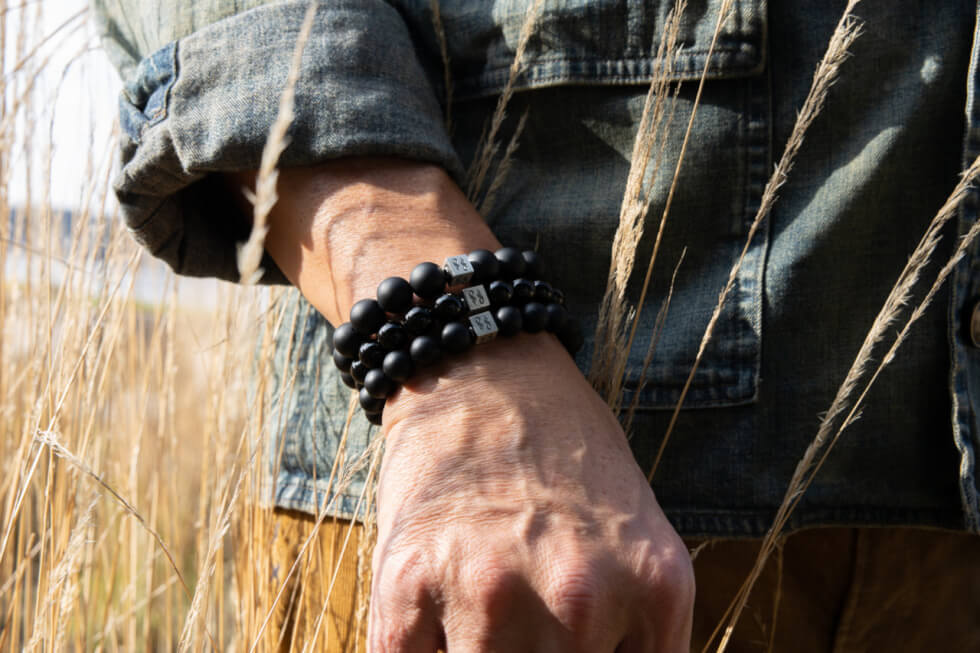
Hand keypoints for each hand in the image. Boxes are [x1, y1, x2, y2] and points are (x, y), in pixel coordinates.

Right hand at [371, 333, 694, 651]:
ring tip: (478, 614)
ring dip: (478, 649)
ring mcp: (490, 594)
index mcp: (652, 588)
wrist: (483, 376)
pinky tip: (437, 619)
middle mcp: (579, 598)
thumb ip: (634, 633)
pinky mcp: (407, 588)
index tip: (558, 644)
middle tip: (520, 623)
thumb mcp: (638, 544)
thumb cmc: (563, 457)